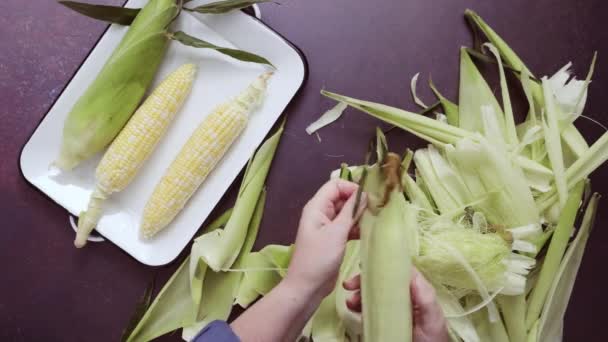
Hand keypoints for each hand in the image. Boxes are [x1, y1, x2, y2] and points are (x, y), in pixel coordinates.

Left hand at [284, 179, 366, 299]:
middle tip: (377, 210)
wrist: (307, 287)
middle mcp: (321, 213)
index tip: (369, 198)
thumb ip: (351, 211)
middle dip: (358, 201)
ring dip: (359, 215)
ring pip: (346, 212)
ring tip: (375, 221)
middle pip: (342, 197)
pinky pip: (346, 226)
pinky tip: (368, 232)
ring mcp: (326, 226)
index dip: (352, 187)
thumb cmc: (319, 258)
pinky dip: (356, 227)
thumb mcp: (337, 232)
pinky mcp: (333, 239)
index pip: (335, 184)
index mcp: (317, 207)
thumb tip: (364, 193)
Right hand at [343, 268, 448, 341]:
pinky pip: (368, 311)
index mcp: (414, 290)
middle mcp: (401, 296)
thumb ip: (425, 297)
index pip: (396, 271)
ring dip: (358, 295)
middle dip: (363, 281)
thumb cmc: (433, 336)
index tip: (364, 265)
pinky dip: (358, 308)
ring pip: (371, 295)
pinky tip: (354, 310)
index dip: (380, 266)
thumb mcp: (432, 316)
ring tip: (350, 303)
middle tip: (349, 285)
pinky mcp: (383, 321)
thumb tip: (411, 275)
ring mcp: (391, 309)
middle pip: (379, 282)